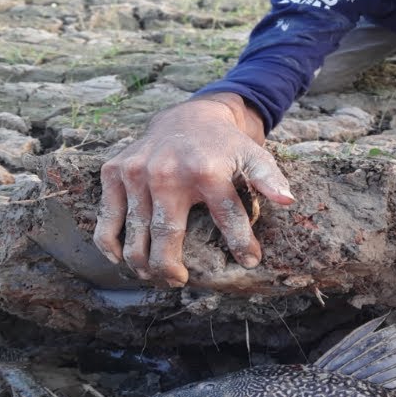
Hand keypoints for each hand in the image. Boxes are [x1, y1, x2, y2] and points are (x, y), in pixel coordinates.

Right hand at [94, 92, 294, 285]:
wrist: (189, 116)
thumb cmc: (225, 146)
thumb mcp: (254, 155)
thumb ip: (270, 179)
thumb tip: (287, 201)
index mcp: (206, 171)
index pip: (227, 219)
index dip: (240, 245)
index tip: (248, 262)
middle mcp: (167, 172)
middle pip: (166, 237)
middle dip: (171, 269)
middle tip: (179, 281)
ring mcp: (136, 172)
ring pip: (134, 234)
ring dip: (142, 263)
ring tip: (154, 276)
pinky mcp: (114, 170)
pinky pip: (108, 216)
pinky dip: (109, 242)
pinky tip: (121, 259)